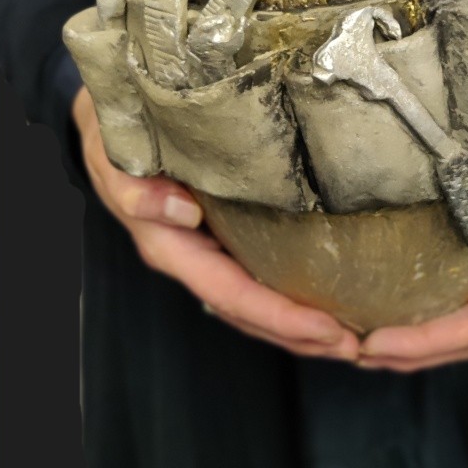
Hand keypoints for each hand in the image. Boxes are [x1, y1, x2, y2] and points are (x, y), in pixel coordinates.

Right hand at [73, 87, 358, 360]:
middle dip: (301, 335)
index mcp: (169, 246)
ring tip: (353, 335)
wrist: (111, 121)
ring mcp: (208, 251)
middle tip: (356, 345)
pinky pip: (258, 275)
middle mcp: (192, 258)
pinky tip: (329, 296)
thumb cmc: (116, 138)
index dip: (278, 316)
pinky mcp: (223, 235)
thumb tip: (180, 213)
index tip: (326, 329)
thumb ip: (135, 188)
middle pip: (249, 313)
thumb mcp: (115, 155)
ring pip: (255, 303)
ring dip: (301, 325)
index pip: (230, 293)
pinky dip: (292, 294)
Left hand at [359, 111, 467, 371]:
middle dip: (410, 350)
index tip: (379, 344)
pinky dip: (426, 311)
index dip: (433, 340)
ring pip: (463, 326)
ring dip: (414, 340)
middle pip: (467, 337)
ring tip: (359, 342)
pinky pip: (463, 297)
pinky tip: (391, 306)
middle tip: (353, 350)